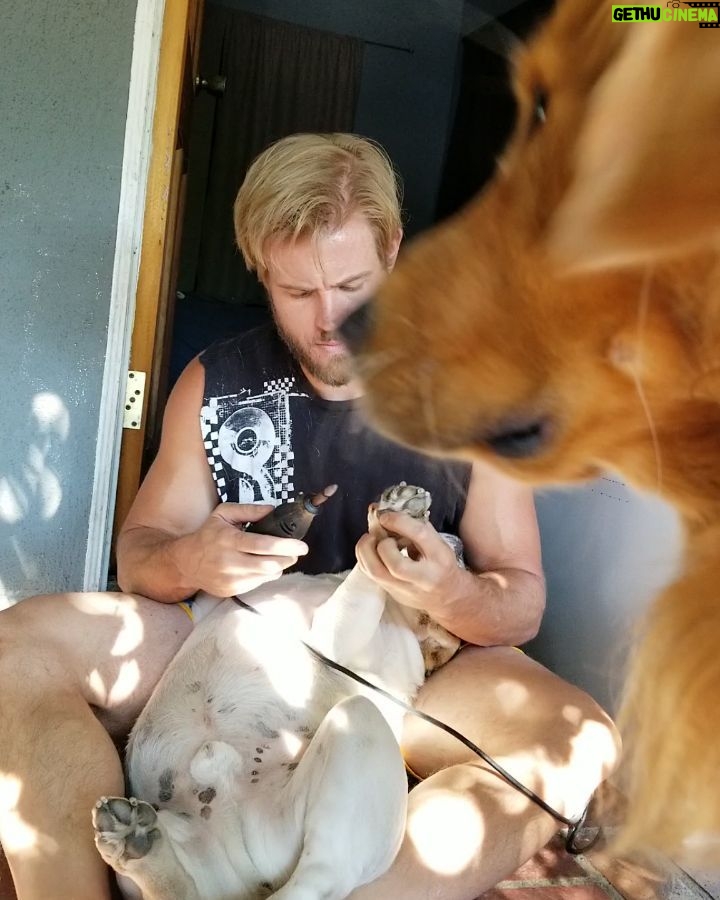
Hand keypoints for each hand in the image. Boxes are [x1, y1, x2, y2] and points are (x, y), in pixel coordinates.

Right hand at [174, 503, 307, 597]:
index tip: (302, 546)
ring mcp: (230, 579)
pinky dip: (266, 575)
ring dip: (279, 567)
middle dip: (288, 558)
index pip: (263, 545)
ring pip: (266, 576)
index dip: (286, 546)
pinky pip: (258, 584)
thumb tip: (273, 510)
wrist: (185, 563)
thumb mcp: (224, 514)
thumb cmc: (207, 535)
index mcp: (229, 540)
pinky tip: (262, 566)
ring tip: (279, 558)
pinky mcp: (231, 591)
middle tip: (296, 552)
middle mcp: (230, 561)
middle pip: (269, 564)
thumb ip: (249, 510)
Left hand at [355, 509, 460, 612]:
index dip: (399, 521)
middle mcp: (424, 577)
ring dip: (366, 550)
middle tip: (378, 532)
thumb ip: (418, 527)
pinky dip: (364, 557)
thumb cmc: (442, 565)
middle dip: (382, 543)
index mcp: (440, 558)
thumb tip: (390, 510)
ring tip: (369, 538)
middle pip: (396, 564)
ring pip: (377, 572)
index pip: (420, 536)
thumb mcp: (439, 543)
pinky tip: (370, 548)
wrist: (448, 597)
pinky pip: (370, 575)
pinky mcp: (392, 593)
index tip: (385, 515)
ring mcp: (406, 589)